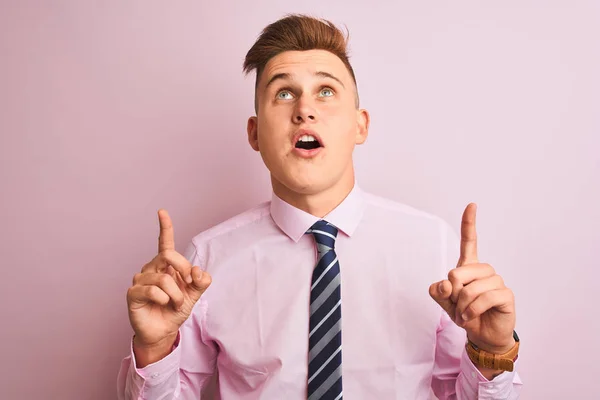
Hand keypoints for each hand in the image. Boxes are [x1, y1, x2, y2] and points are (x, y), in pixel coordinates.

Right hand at [127, 210, 211, 362]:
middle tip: (188, 286)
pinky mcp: (133, 293)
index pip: (165, 242)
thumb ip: (201, 281)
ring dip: (176, 294)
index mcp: (166, 265)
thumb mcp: (194, 294)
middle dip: (184, 270)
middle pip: (169, 255)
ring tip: (174, 304)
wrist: (164, 331)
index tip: (162, 212)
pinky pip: (154, 291)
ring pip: (164, 278)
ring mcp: (141, 279)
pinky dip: (164, 299)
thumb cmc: (175, 309)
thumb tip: (198, 271)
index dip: (165, 227)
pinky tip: (162, 305)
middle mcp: (152, 268)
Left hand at [429, 203, 515, 353]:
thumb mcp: (444, 303)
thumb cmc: (465, 314)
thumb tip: (445, 283)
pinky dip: (473, 310)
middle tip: (456, 306)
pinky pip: (485, 298)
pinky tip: (471, 317)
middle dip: (452, 292)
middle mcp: (484, 271)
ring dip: (462, 305)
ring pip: (471, 287)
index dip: (469, 223)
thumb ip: (438, 292)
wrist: (482, 335)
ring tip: (464, 314)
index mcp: (468, 267)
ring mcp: (497, 282)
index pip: (469, 242)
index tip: (472, 205)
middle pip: (458, 272)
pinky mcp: (506, 295)